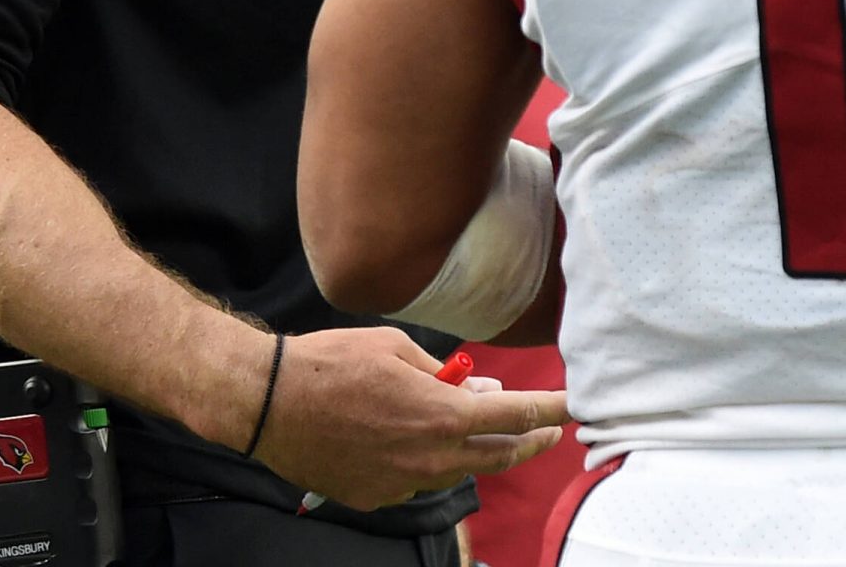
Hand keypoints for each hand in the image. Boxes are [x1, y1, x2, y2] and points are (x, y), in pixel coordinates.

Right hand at [252, 327, 566, 510]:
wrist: (270, 403)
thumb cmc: (332, 363)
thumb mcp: (396, 348)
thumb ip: (444, 372)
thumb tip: (477, 387)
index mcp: (441, 414)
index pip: (515, 415)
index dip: (551, 411)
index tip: (575, 409)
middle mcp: (430, 457)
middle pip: (497, 455)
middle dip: (529, 442)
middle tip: (548, 433)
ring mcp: (403, 483)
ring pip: (455, 469)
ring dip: (471, 449)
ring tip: (470, 425)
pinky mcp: (376, 497)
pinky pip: (415, 480)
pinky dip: (424, 460)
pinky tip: (405, 438)